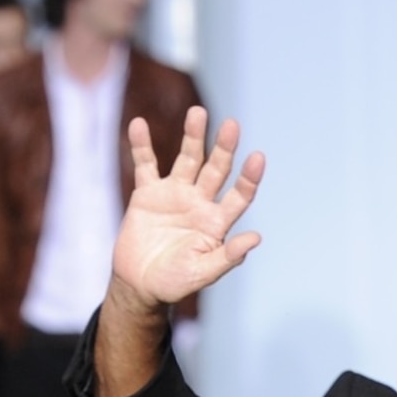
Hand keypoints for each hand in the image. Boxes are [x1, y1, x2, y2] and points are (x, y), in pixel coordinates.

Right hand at [110, 107, 264, 311]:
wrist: (139, 284)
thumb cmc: (174, 283)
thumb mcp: (202, 273)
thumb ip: (227, 257)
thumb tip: (256, 237)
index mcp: (217, 221)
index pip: (239, 195)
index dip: (249, 178)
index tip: (258, 158)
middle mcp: (200, 202)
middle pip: (216, 169)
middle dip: (224, 148)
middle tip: (232, 125)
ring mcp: (174, 194)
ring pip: (188, 159)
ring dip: (193, 136)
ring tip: (198, 113)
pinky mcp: (147, 193)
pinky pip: (145, 164)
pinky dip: (141, 145)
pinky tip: (139, 124)